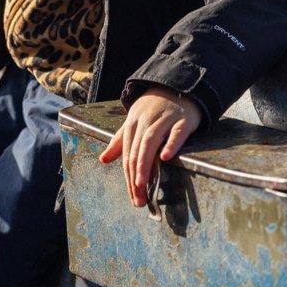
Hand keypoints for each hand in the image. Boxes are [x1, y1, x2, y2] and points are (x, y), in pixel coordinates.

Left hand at [98, 86, 201, 207]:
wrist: (176, 87)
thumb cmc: (153, 110)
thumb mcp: (134, 122)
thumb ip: (120, 141)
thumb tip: (103, 159)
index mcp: (132, 124)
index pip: (127, 154)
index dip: (128, 177)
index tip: (132, 197)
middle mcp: (145, 121)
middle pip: (136, 150)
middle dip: (135, 176)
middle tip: (138, 199)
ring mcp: (164, 119)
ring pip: (150, 142)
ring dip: (144, 163)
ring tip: (142, 183)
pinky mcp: (182, 120)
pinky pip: (175, 133)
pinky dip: (170, 144)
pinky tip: (166, 158)